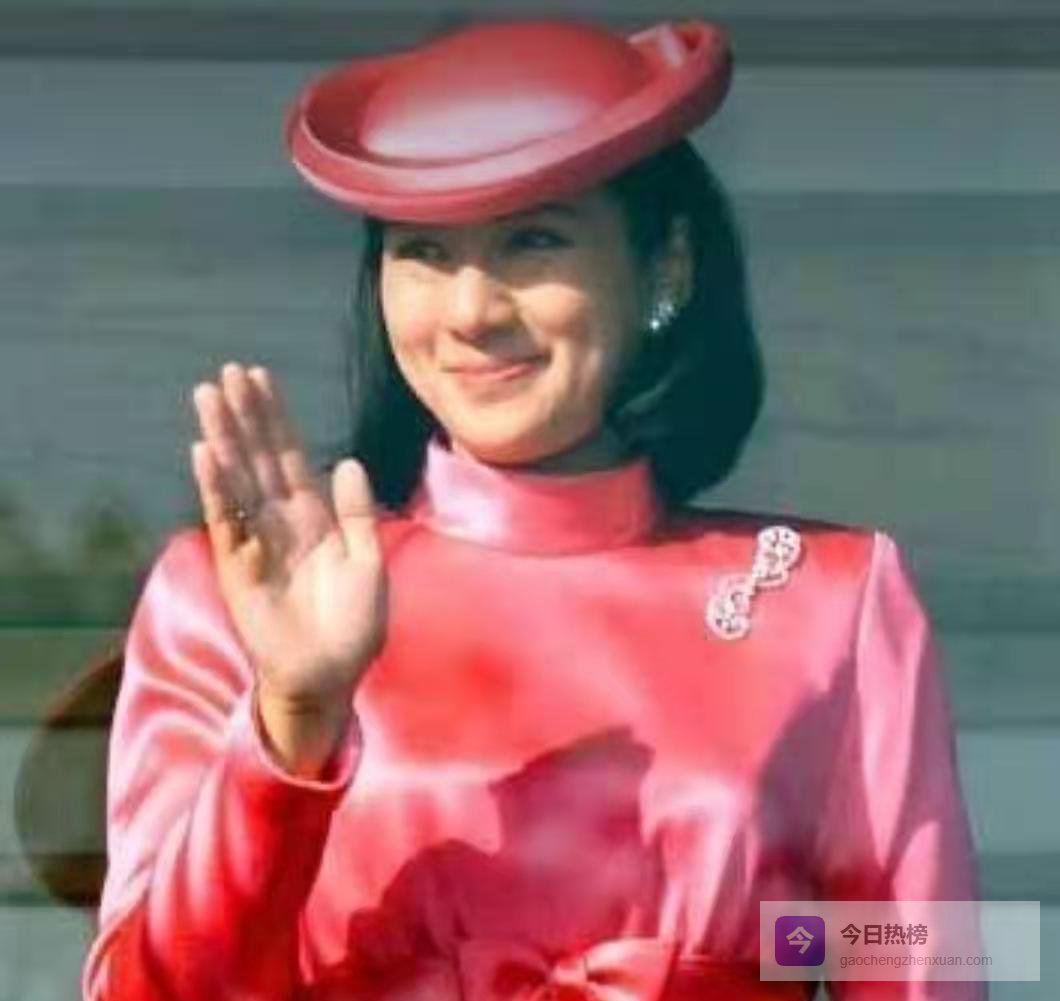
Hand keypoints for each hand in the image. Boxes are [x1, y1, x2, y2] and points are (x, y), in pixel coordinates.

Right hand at [190, 363, 386, 723]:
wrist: (331, 676)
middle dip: (245, 416)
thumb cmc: (354, 625)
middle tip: (227, 372)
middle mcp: (281, 522)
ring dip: (224, 437)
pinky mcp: (237, 567)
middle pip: (260, 457)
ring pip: (238, 479)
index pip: (291, 456)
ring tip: (208, 396)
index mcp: (314, 517)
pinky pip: (226, 520)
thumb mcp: (367, 563)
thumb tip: (348, 462)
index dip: (276, 418)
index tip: (260, 378)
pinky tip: (205, 452)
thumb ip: (357, 514)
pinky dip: (216, 487)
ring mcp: (256, 541)